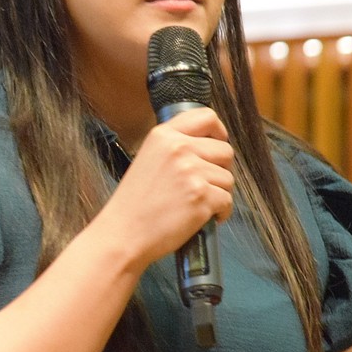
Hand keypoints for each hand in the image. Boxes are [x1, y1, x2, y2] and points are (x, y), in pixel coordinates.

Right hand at [96, 106, 233, 268]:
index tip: (217, 144)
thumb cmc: (133, 205)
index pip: (206, 117)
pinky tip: (203, 217)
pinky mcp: (202, 196)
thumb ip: (173, 148)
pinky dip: (220, 213)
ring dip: (219, 193)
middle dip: (220, 170)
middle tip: (206, 184)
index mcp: (164, 136)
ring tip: (198, 204)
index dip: (218, 132)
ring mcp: (192, 172)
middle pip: (225, 151)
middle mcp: (179, 149)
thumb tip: (206, 147)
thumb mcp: (146, 159)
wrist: (123, 234)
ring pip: (228, 178)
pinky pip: (227, 200)